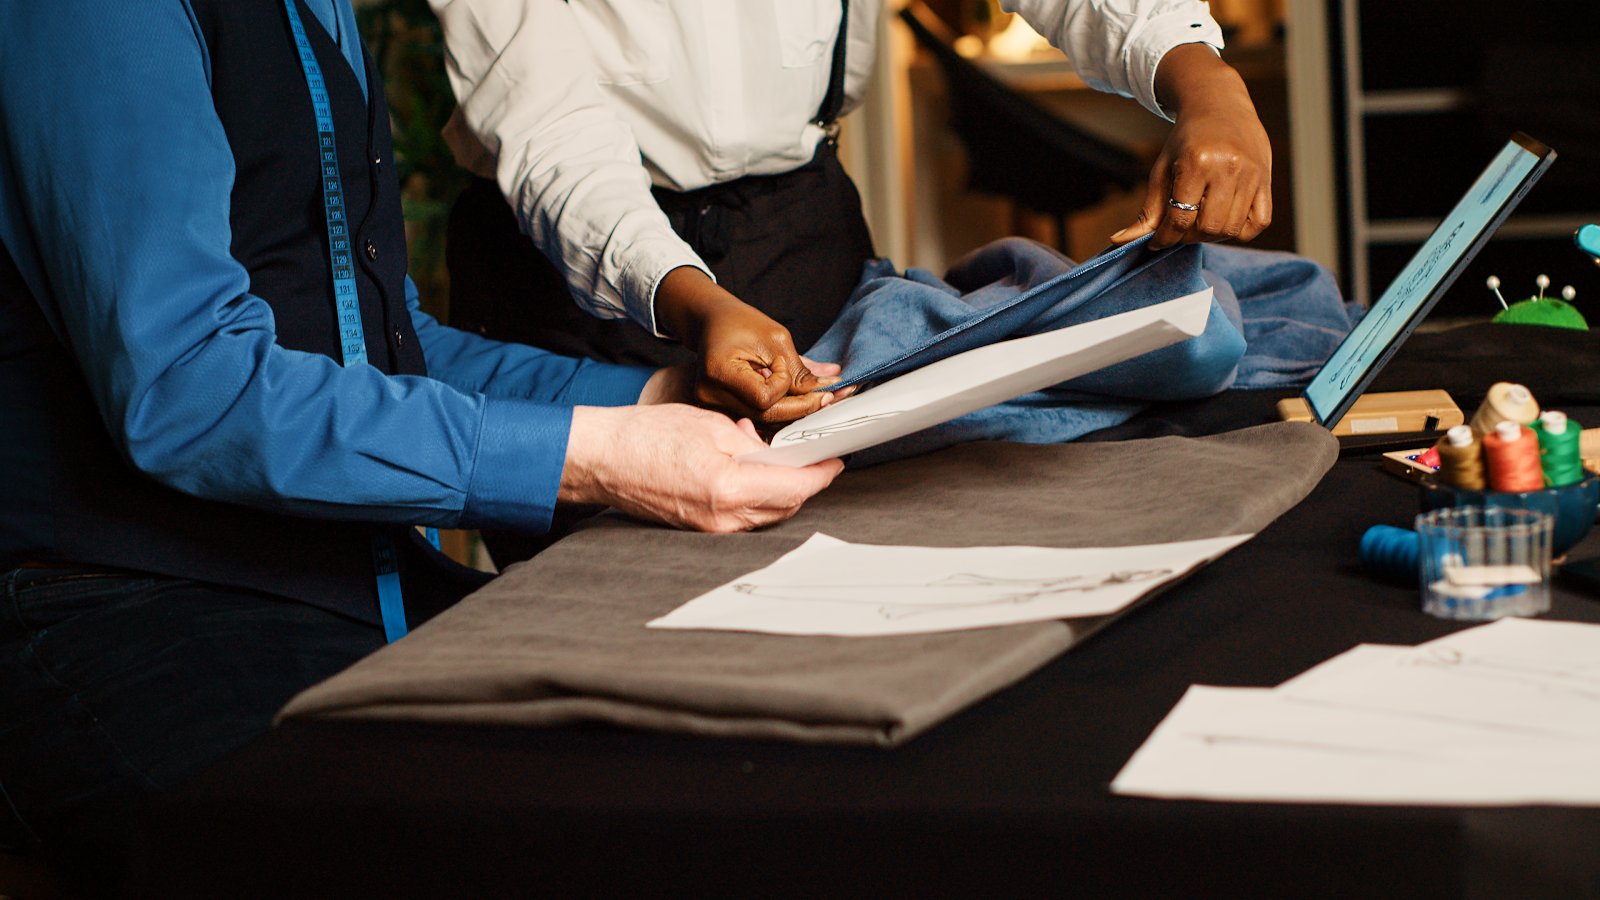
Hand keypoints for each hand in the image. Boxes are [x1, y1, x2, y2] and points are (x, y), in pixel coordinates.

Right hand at [560, 404, 842, 531]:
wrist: (602, 459)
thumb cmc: (645, 437)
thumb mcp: (710, 426)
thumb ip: (752, 444)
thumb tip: (772, 454)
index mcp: (728, 489)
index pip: (795, 488)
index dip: (821, 475)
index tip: (834, 462)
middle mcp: (722, 519)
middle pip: (785, 507)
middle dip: (803, 483)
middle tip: (810, 457)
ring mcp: (710, 529)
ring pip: (766, 515)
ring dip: (779, 490)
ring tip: (771, 459)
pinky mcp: (699, 529)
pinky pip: (742, 518)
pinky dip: (754, 497)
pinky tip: (746, 473)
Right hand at [653, 266, 842, 423]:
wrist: (712, 322)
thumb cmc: (739, 323)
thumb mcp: (774, 338)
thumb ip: (799, 369)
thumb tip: (828, 388)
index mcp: (719, 371)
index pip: (763, 397)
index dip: (783, 385)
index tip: (783, 363)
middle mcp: (711, 395)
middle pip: (766, 415)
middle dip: (801, 407)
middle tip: (828, 395)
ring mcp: (715, 407)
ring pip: (765, 422)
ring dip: (796, 412)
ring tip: (819, 398)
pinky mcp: (723, 411)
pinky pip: (759, 419)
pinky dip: (782, 412)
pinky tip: (799, 403)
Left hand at [1110, 44, 1271, 249]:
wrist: (1220, 105)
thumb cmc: (1186, 140)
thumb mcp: (1162, 169)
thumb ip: (1148, 209)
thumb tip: (1120, 241)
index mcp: (1196, 163)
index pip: (1180, 218)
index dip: (1165, 237)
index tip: (1156, 241)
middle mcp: (1228, 168)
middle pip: (1208, 228)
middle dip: (1189, 237)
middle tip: (1179, 228)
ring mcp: (1252, 174)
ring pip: (1232, 229)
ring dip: (1211, 235)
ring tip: (1199, 222)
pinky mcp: (1266, 180)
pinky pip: (1258, 223)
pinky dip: (1240, 231)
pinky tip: (1223, 218)